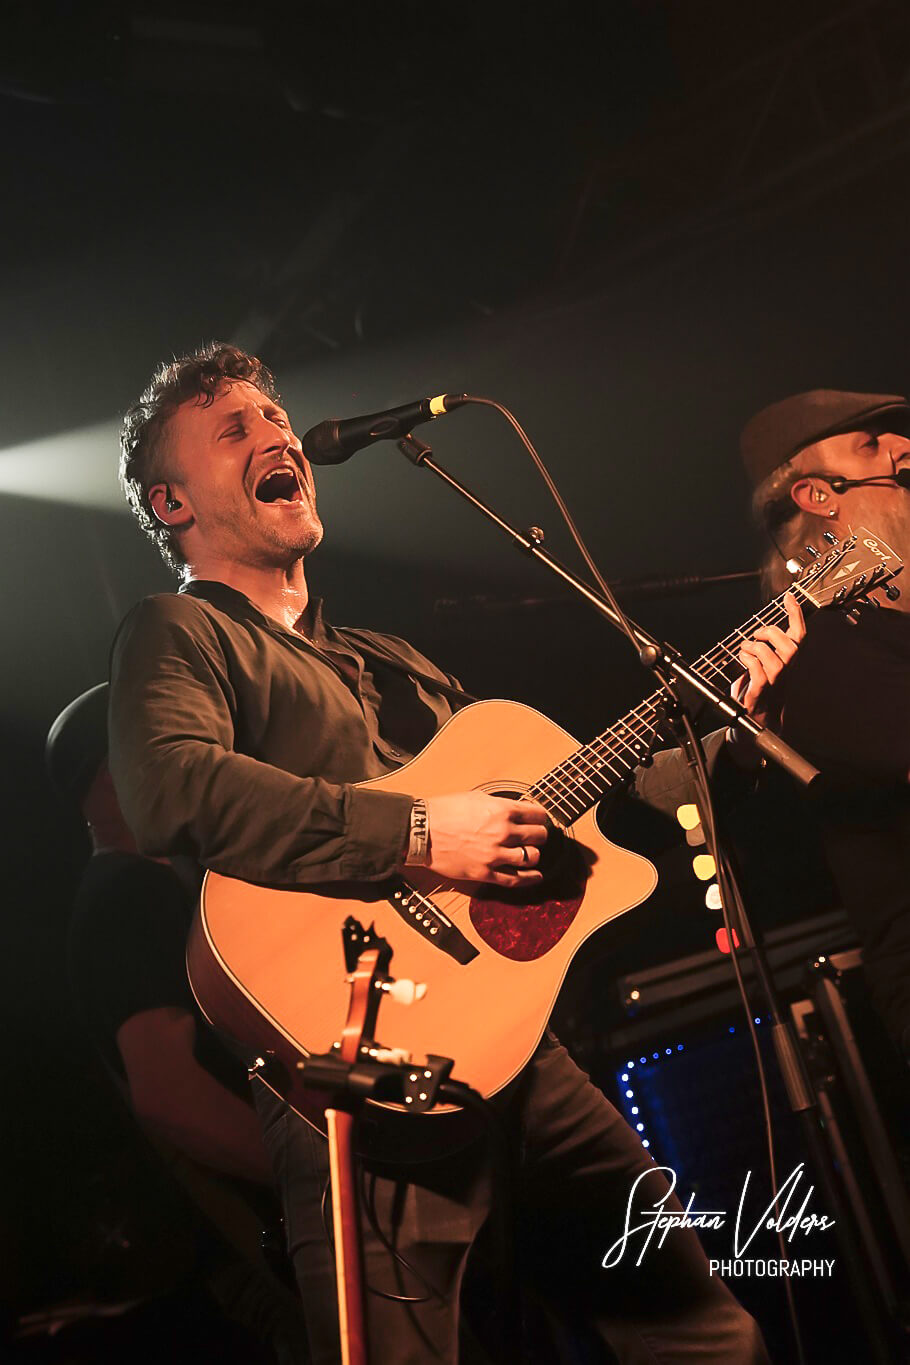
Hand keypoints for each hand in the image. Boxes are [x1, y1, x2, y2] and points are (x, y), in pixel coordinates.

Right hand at [420, 792, 549, 887]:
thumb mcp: (476, 797)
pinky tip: (535, 875)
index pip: (537, 814)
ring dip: (533, 855)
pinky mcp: (485, 873)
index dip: (540, 816)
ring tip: (530, 853)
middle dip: (539, 835)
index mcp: (501, 811)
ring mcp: (494, 854)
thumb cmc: (443, 812)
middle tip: (536, 835)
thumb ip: (500, 805)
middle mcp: (502, 832)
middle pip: (539, 836)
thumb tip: (516, 810)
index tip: (539, 819)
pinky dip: (530, 878)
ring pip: (531, 857)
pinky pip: (516, 879)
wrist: (420, 831)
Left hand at [733, 591, 804, 724]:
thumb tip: (762, 628)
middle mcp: (786, 672)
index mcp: (789, 662)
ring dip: (755, 647)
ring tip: (746, 648)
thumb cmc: (761, 691)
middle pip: (791, 646)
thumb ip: (768, 648)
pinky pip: (757, 670)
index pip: (799, 635)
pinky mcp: (760, 691)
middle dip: (771, 633)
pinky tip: (742, 658)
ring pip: (773, 658)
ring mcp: (775, 682)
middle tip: (757, 633)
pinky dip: (747, 659)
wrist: (757, 722)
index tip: (789, 597)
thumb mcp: (767, 665)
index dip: (796, 615)